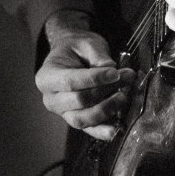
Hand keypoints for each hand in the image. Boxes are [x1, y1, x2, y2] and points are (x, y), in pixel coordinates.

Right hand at [34, 10, 136, 140]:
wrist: (72, 55)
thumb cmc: (77, 48)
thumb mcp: (87, 44)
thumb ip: (99, 58)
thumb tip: (114, 72)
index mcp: (47, 77)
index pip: (70, 82)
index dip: (95, 79)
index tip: (116, 73)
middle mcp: (51, 99)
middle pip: (79, 101)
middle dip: (106, 91)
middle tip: (127, 78)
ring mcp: (62, 112)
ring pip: (83, 119)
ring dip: (107, 109)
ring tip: (124, 96)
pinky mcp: (75, 119)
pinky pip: (88, 129)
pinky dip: (103, 131)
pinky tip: (117, 129)